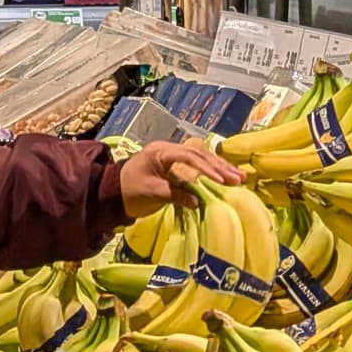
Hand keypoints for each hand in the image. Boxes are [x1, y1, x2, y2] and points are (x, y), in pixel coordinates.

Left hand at [118, 141, 245, 218]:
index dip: (206, 169)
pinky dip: (212, 173)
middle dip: (220, 167)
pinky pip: (197, 167)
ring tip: (239, 177)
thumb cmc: (129, 191)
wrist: (112, 193)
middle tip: (238, 178)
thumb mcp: (151, 193)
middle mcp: (169, 150)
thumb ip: (174, 194)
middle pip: (199, 155)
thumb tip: (197, 202)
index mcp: (161, 152)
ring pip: (201, 159)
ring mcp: (173, 157)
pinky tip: (226, 177)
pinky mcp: (175, 167)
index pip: (189, 157)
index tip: (221, 180)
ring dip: (220, 168)